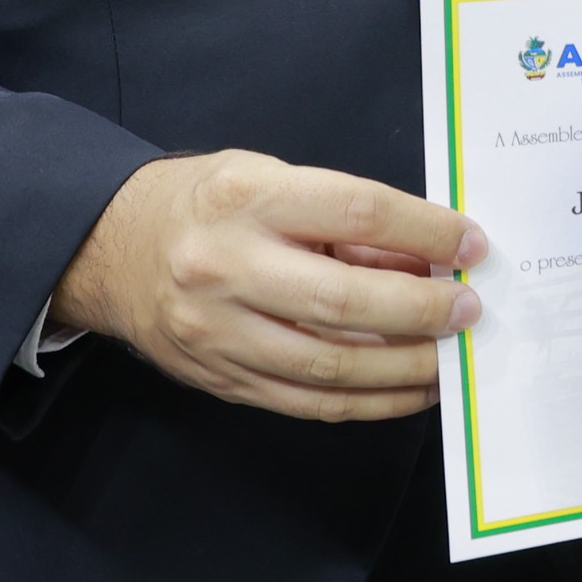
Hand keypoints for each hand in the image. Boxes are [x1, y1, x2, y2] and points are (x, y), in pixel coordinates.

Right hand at [48, 150, 483, 421]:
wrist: (110, 249)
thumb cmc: (206, 205)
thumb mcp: (273, 179)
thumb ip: (347, 220)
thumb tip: (430, 257)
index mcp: (247, 198)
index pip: (357, 212)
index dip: (426, 232)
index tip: (471, 246)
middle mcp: (227, 268)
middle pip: (346, 302)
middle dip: (422, 312)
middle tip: (469, 311)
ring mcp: (219, 333)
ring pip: (331, 367)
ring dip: (407, 369)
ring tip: (451, 357)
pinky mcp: (220, 379)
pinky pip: (309, 403)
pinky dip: (371, 402)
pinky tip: (410, 390)